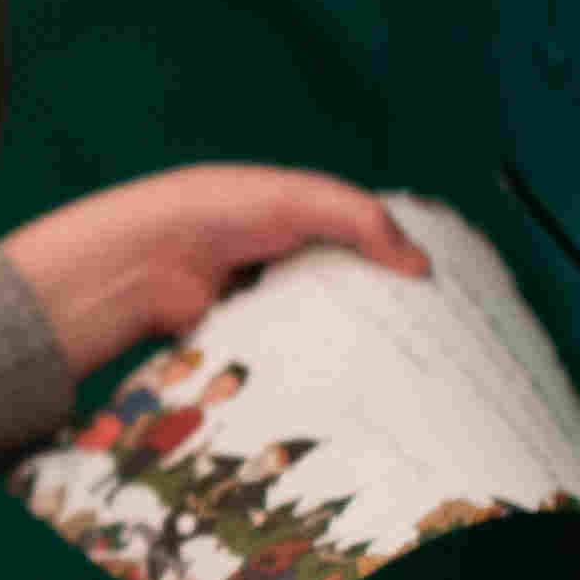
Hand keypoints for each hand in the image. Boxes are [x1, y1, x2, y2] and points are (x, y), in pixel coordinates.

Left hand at [2, 163, 424, 377]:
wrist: (144, 261)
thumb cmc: (219, 213)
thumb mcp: (299, 201)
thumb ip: (361, 221)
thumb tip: (422, 266)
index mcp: (294, 214)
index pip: (359, 236)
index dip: (395, 259)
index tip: (436, 290)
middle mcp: (280, 255)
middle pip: (343, 284)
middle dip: (378, 308)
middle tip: (428, 338)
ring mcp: (261, 298)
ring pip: (318, 321)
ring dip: (348, 339)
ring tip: (399, 367)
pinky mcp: (244, 336)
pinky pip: (288, 351)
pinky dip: (312, 360)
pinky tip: (346, 378)